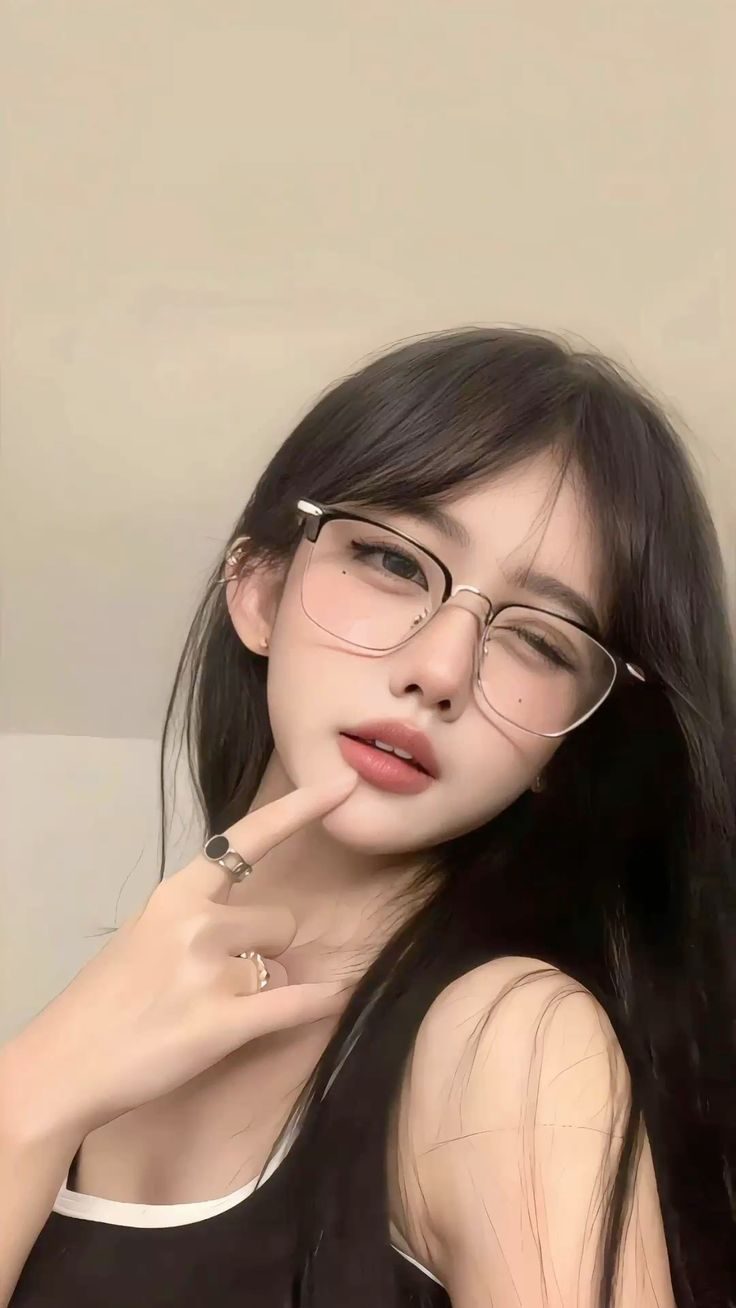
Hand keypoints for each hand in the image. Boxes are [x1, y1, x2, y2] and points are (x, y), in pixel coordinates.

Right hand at [0, 774, 358, 1147]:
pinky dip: (320, 1003)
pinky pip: (297, 1004)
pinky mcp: (222, 1024)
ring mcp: (209, 972)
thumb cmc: (104, 1000)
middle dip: (265, 951)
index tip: (343, 784)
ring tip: (211, 1013)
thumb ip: (197, 915)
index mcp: (176, 893)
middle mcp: (197, 922)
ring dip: (265, 990)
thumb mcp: (146, 932)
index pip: (248, 838)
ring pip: (283, 967)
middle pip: (281, 921)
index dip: (300, 810)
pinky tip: (335, 997)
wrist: (62, 1065)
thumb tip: (253, 925)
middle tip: (216, 984)